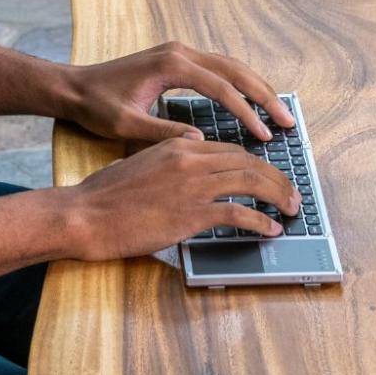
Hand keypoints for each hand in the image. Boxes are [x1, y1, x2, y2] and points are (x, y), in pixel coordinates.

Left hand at [55, 40, 298, 142]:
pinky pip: (218, 69)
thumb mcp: (125, 125)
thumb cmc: (95, 106)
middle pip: (235, 70)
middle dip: (264, 96)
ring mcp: (180, 52)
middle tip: (288, 122)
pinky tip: (251, 104)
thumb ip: (163, 132)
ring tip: (279, 114)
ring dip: (256, 89)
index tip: (265, 134)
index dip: (246, 112)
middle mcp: (180, 52)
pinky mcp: (177, 60)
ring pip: (231, 66)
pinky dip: (239, 85)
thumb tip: (201, 139)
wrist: (73, 87)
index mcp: (171, 65)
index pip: (221, 87)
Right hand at [60, 137, 302, 260]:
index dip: (257, 163)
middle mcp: (190, 158)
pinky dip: (260, 222)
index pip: (230, 149)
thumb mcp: (141, 164)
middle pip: (248, 161)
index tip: (270, 175)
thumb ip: (170, 164)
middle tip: (291, 193)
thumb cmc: (105, 195)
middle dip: (276, 177)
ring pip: (251, 181)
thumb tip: (192, 178)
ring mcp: (192, 185)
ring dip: (278, 195)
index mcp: (178, 144)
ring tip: (291, 209)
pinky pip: (238, 214)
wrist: (84, 214)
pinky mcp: (190, 213)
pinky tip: (270, 230)